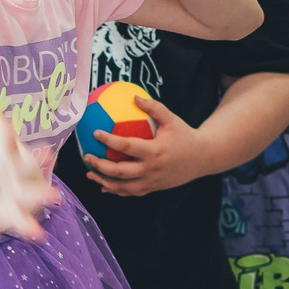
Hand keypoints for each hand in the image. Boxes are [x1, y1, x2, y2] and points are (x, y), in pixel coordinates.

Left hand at [82, 95, 208, 196]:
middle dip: (100, 165)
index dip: (109, 140)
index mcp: (155, 151)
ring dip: (103, 182)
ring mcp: (151, 182)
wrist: (202, 158)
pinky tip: (104, 186)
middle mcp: (151, 169)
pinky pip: (131, 192)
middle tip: (86, 157)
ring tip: (90, 174)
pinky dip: (116, 190)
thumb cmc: (185, 136)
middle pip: (119, 172)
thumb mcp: (172, 119)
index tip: (95, 133)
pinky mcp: (153, 189)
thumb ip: (154, 107)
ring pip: (122, 187)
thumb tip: (135, 96)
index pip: (127, 146)